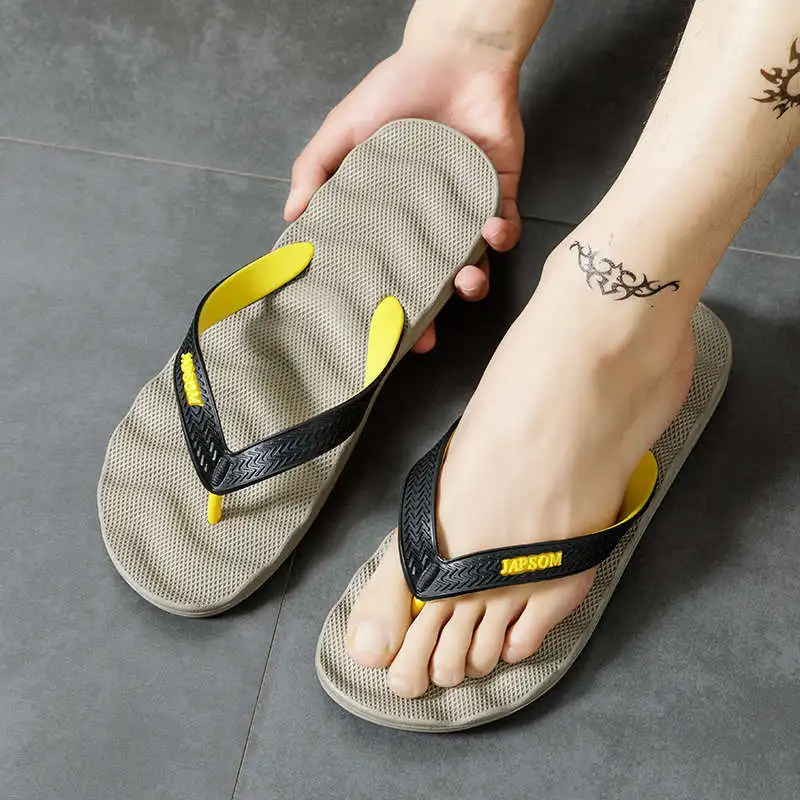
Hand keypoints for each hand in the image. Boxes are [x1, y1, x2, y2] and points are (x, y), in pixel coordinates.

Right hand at [284, 42, 523, 351]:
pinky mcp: (499, 194)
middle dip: (428, 314)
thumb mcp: (344, 128)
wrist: (456, 56)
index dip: (378, 298)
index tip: (371, 328)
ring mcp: (463, 211)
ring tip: (464, 282)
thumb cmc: (396, 89)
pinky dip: (501, 238)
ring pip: (469, 266)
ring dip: (470, 285)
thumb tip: (290, 216)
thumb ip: (316, 168)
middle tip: (423, 337)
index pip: (382, 265)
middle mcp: (426, 221)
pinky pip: (505, 230)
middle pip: (427, 281)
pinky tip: (490, 232)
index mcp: (389, 213)